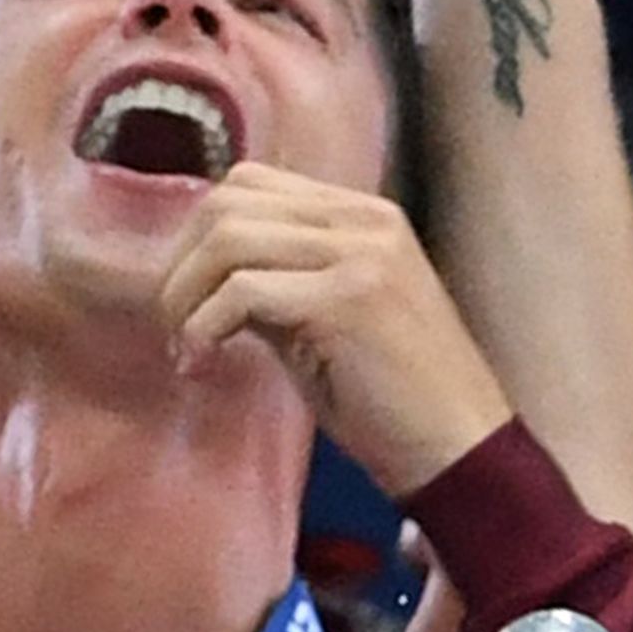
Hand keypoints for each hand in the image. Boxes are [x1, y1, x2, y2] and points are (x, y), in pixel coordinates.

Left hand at [148, 172, 513, 494]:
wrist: (459, 447)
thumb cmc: (394, 400)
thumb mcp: (326, 322)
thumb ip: (275, 284)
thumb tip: (202, 280)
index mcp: (363, 215)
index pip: (252, 184)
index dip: (199, 236)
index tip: (186, 298)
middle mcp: (363, 219)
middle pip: (230, 200)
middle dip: (181, 263)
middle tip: (173, 325)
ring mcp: (359, 253)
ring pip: (228, 237)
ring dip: (185, 295)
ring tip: (185, 346)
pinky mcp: (346, 299)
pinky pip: (242, 291)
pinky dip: (203, 326)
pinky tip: (203, 362)